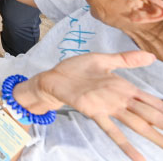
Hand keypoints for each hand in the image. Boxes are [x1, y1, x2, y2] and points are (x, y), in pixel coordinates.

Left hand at [27, 51, 162, 159]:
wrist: (54, 77)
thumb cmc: (77, 69)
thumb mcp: (104, 60)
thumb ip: (127, 59)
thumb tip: (151, 56)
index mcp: (124, 88)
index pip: (151, 102)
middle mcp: (120, 101)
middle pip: (149, 116)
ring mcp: (109, 108)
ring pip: (137, 125)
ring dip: (154, 137)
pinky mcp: (94, 112)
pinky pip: (113, 131)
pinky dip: (126, 145)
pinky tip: (139, 158)